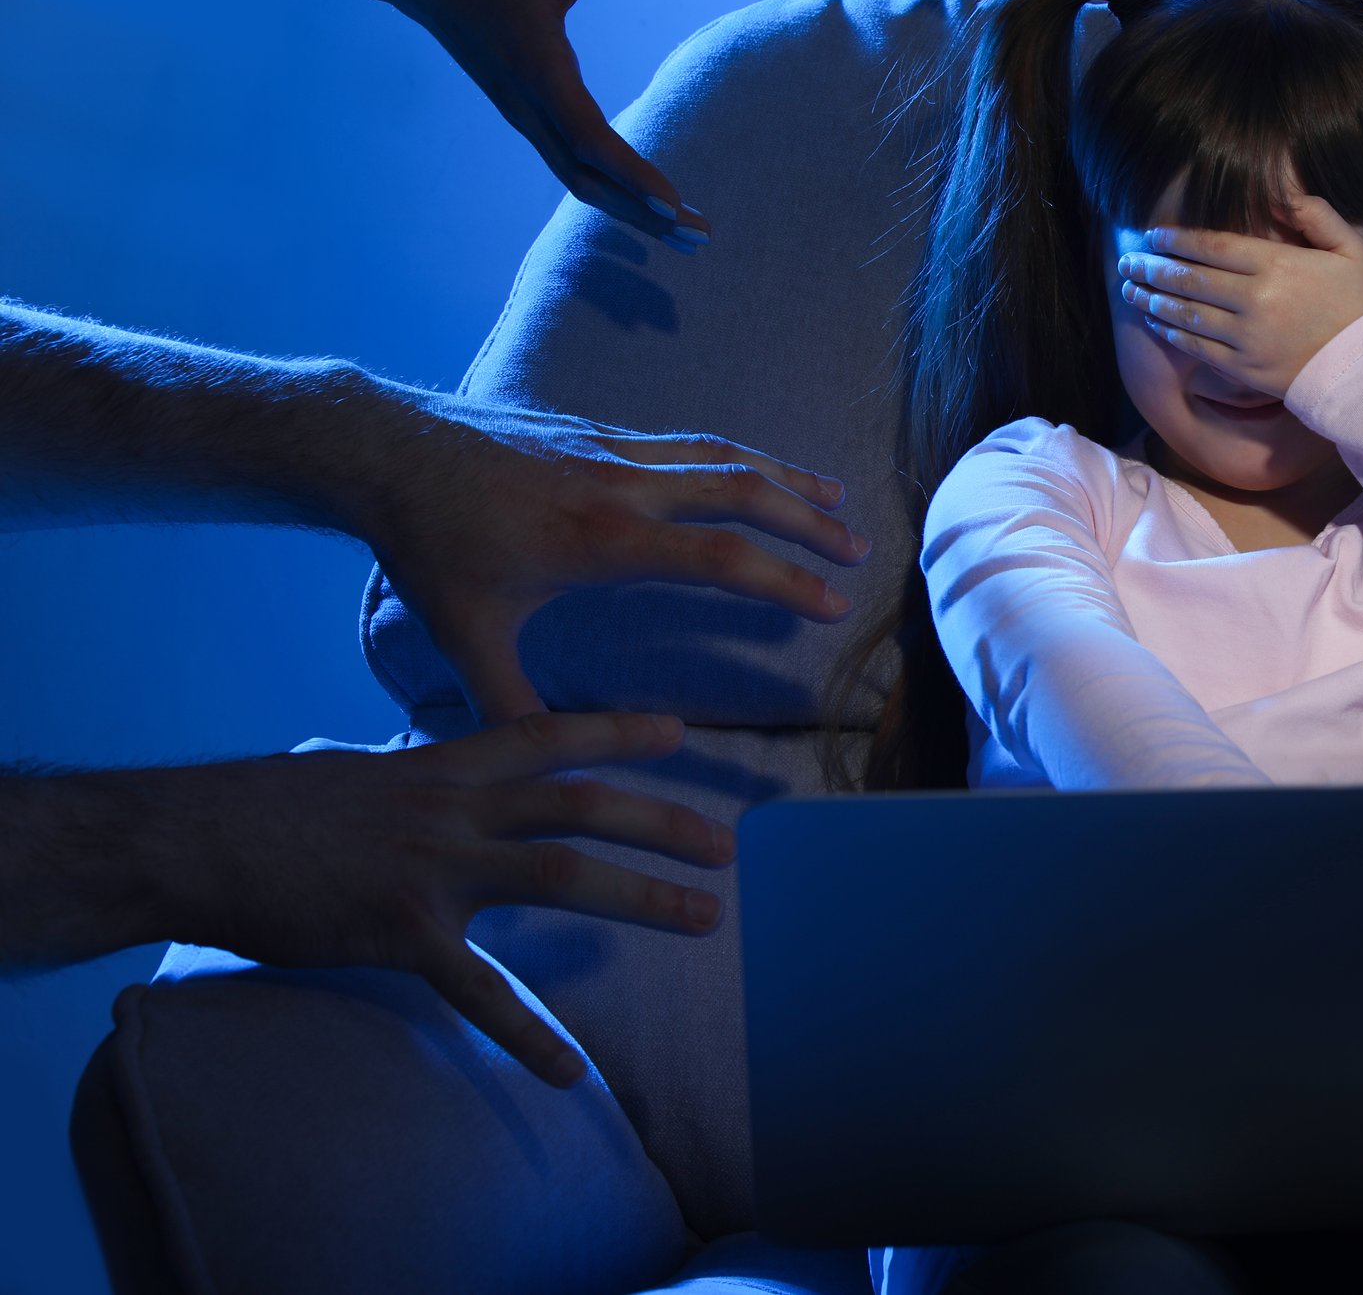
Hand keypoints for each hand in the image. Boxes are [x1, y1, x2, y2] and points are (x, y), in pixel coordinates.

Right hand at [156, 711, 730, 1085]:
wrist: (193, 841)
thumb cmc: (268, 808)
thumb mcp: (362, 772)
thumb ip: (422, 780)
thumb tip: (451, 778)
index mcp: (444, 763)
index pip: (550, 734)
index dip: (618, 730)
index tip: (680, 732)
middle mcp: (453, 806)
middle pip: (580, 804)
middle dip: (661, 822)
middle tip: (727, 845)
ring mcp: (433, 867)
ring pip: (560, 874)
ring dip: (642, 895)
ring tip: (704, 918)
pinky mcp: (402, 932)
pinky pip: (479, 990)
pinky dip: (528, 1033)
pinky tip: (570, 1073)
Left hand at [354, 390, 867, 724]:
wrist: (387, 451)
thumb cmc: (429, 545)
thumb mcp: (465, 634)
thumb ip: (509, 701)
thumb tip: (545, 765)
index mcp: (603, 538)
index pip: (719, 557)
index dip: (784, 578)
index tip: (831, 602)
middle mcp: (623, 484)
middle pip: (742, 491)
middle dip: (808, 520)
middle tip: (859, 549)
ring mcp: (614, 451)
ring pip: (722, 455)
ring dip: (785, 477)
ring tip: (835, 497)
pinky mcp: (598, 434)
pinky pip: (688, 442)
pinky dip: (737, 457)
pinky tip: (753, 472)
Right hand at [374, 0, 718, 247]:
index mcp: (539, 72)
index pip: (591, 140)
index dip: (632, 176)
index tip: (674, 207)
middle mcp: (528, 106)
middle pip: (589, 180)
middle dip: (644, 215)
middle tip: (700, 239)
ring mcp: (523, 116)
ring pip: (577, 180)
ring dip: (629, 211)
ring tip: (682, 235)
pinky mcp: (523, 115)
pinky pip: (568, 166)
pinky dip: (607, 191)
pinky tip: (641, 204)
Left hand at [1114, 197, 1362, 397]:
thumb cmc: (1361, 305)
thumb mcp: (1351, 249)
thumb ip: (1317, 215)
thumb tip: (1284, 193)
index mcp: (1277, 265)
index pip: (1212, 247)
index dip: (1176, 240)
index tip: (1154, 236)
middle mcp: (1255, 299)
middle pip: (1189, 279)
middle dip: (1152, 268)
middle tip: (1129, 261)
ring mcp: (1246, 336)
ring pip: (1185, 313)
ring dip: (1152, 299)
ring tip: (1130, 289)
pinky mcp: (1243, 368)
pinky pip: (1196, 347)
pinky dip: (1171, 333)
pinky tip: (1156, 322)